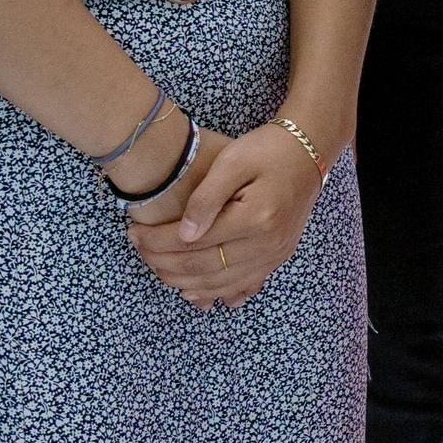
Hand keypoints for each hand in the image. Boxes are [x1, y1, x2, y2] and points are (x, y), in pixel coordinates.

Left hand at [133, 118, 326, 309]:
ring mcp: (275, 255)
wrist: (308, 152)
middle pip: (204, 266)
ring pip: (220, 284)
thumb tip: (183, 234)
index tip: (134, 233)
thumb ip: (206, 198)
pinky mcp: (277, 259)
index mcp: (256, 218)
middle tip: (138, 249)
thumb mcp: (232, 161)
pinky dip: (214, 293)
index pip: (194, 241)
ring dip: (183, 281)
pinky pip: (242, 286)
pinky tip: (192, 291)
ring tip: (156, 267)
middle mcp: (267, 244)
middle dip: (163, 262)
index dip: (158, 241)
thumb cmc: (267, 149)